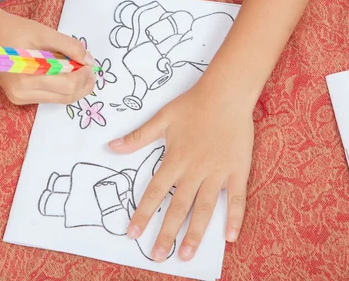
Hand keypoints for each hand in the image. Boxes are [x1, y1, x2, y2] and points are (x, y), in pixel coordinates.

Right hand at [0, 7, 95, 104]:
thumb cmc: (14, 30)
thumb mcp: (44, 33)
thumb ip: (69, 47)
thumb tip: (89, 61)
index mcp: (26, 79)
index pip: (67, 86)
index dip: (84, 76)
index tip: (90, 64)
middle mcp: (21, 94)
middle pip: (65, 97)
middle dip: (82, 85)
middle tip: (90, 70)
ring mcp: (19, 98)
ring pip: (58, 99)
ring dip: (73, 87)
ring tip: (77, 69)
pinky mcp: (19, 98)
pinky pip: (48, 96)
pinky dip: (60, 87)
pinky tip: (62, 73)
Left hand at [108, 79, 253, 261]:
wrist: (226, 93)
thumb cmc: (192, 104)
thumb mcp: (161, 118)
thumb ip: (138, 137)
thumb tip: (111, 147)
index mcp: (175, 160)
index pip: (155, 193)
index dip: (143, 214)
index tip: (132, 233)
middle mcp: (194, 171)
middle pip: (178, 207)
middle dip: (166, 233)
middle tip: (158, 256)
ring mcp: (217, 172)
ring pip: (205, 208)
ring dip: (195, 233)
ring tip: (187, 255)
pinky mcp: (237, 170)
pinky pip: (237, 198)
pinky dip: (234, 217)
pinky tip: (230, 237)